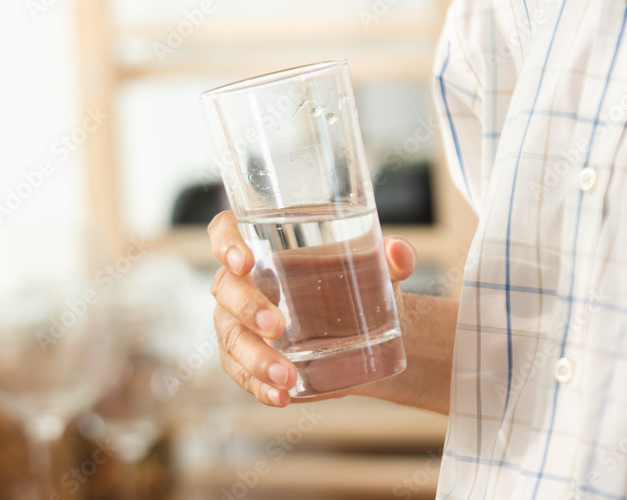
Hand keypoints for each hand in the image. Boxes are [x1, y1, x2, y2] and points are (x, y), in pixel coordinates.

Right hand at [208, 210, 416, 406]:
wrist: (370, 334)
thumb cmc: (359, 286)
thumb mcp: (378, 270)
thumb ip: (393, 258)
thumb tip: (400, 254)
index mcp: (264, 247)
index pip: (226, 231)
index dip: (225, 242)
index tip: (244, 260)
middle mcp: (243, 283)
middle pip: (225, 288)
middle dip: (247, 307)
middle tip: (278, 327)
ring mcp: (238, 324)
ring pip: (231, 337)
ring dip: (255, 358)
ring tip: (286, 375)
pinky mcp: (246, 360)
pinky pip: (241, 374)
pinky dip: (258, 386)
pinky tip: (281, 396)